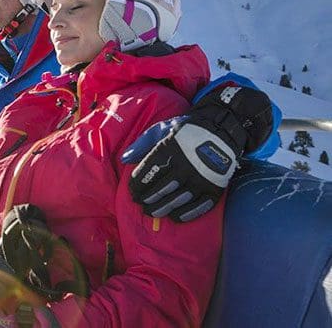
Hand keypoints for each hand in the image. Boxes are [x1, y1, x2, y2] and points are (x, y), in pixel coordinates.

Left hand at [123, 84, 272, 221]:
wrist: (222, 130)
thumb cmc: (186, 131)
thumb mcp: (161, 130)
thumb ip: (141, 144)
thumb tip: (124, 159)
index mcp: (169, 150)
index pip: (148, 173)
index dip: (137, 185)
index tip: (132, 191)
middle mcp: (185, 166)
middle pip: (161, 189)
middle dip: (147, 199)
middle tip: (140, 204)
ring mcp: (201, 178)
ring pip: (178, 200)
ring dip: (163, 208)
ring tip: (152, 212)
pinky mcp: (215, 187)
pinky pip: (199, 206)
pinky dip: (187, 213)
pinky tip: (176, 216)